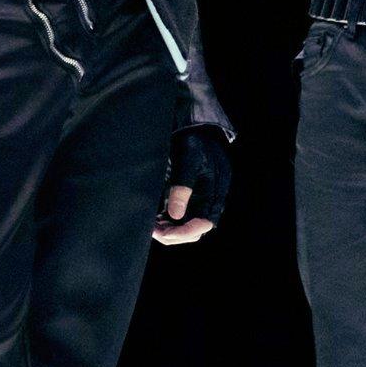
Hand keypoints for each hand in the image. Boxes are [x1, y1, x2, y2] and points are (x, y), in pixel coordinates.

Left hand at [153, 122, 228, 244]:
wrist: (196, 132)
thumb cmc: (195, 143)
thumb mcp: (189, 159)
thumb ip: (183, 185)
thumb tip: (175, 215)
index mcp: (215, 192)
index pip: (204, 223)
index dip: (184, 232)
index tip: (163, 233)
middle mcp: (209, 201)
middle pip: (194, 231)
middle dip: (173, 235)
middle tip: (152, 230)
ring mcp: (199, 202)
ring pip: (186, 228)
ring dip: (169, 231)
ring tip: (150, 227)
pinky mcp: (189, 200)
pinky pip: (179, 220)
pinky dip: (167, 224)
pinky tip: (153, 221)